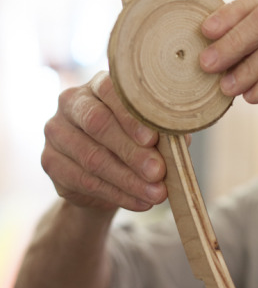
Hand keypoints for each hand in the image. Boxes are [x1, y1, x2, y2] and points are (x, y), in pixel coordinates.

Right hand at [41, 72, 167, 210]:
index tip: (152, 139)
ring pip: (91, 157)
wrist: (107, 172)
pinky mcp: (50, 161)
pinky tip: (140, 202)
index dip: (131, 116)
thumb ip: (164, 131)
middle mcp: (71, 102)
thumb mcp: (155, 132)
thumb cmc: (138, 142)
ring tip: (156, 194)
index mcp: (98, 84)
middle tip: (158, 172)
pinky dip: (117, 195)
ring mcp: (56, 131)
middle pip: (98, 124)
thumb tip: (177, 140)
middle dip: (131, 151)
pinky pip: (83, 181)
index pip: (110, 91)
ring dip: (128, 180)